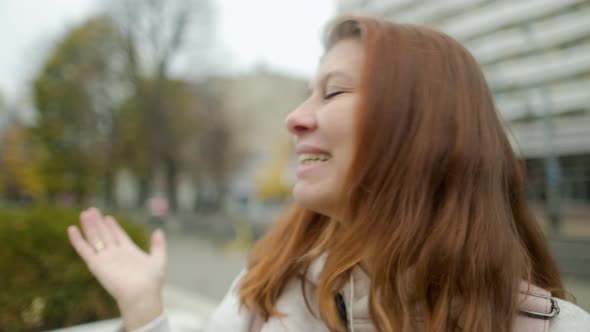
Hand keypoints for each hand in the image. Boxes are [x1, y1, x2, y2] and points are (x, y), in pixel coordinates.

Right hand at [67, 207, 166, 329]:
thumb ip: (158, 245)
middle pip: (105, 234)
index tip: (107, 217)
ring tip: (84, 213)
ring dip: (89, 226)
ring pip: (94, 238)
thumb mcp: (158, 259)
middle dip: (98, 222)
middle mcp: (116, 255)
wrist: (141, 294)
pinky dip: (77, 240)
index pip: (118, 236)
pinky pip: (84, 250)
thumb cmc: (151, 281)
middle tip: (92, 210)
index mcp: (129, 252)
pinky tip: (72, 229)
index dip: (113, 226)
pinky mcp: (96, 264)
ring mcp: (105, 259)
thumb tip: (158, 231)